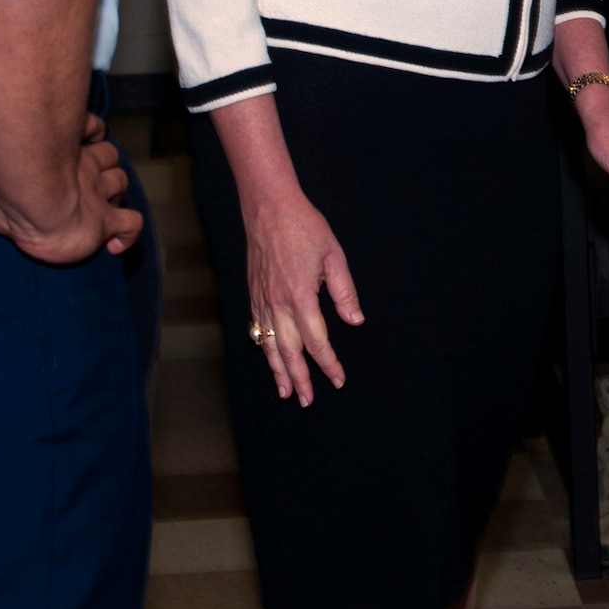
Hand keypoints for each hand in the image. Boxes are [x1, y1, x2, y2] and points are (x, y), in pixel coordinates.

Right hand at [0, 108, 140, 262]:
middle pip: (110, 157)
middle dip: (102, 163)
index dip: (88, 131)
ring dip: (113, 192)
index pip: (90, 130)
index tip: (81, 135)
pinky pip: (129, 227)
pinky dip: (126, 233)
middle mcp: (85, 168)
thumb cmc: (2, 181)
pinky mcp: (106, 224)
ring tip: (96, 203)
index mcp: (62, 150)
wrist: (37, 207)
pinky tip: (115, 241)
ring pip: (120, 185)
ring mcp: (99, 196)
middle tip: (84, 177)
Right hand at [243, 193, 361, 407]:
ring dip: (278, 371)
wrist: (268, 208)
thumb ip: (343, 291)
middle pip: (290, 351)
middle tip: (308, 400)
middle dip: (300, 378)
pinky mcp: (253, 294)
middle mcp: (278, 303)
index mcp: (301, 296)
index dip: (328, 363)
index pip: (317, 341)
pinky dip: (264, 348)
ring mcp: (262, 300)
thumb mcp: (334, 255)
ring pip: (270, 345)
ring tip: (285, 392)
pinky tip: (270, 358)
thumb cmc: (304, 227)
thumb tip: (355, 320)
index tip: (338, 379)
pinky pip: (258, 329)